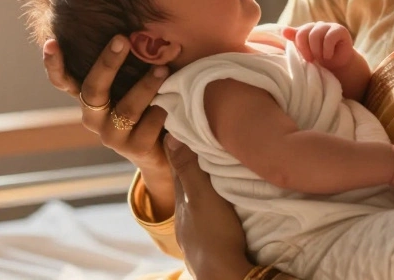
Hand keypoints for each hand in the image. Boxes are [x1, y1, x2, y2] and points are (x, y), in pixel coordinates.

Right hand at [42, 36, 172, 196]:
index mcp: (90, 98)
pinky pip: (147, 125)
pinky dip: (161, 111)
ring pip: (126, 109)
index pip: (63, 81)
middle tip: (122, 39)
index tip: (51, 42)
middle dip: (107, 63)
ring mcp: (111, 135)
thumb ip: (135, 65)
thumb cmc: (145, 107)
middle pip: (92, 90)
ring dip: (146, 86)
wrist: (164, 153)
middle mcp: (93, 117)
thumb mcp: (134, 85)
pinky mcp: (134, 148)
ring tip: (162, 69)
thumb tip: (152, 36)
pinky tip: (172, 103)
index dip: (54, 64)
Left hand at [165, 135, 253, 279]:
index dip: (180, 148)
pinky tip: (221, 210)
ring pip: (197, 203)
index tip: (186, 128)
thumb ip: (187, 168)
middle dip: (193, 167)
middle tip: (205, 147)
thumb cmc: (213, 234)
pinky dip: (213, 208)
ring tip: (215, 176)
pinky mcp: (208, 244)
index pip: (176, 167)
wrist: (225, 275)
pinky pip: (208, 218)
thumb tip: (168, 136)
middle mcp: (183, 216)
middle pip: (187, 184)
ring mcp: (194, 232)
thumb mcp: (201, 196)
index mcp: (180, 200)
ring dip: (204, 190)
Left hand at [282, 22, 358, 70]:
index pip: (298, 33)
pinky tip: (329, 56)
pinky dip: (327, 50)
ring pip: (315, 35)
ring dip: (317, 51)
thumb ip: (295, 39)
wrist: (337, 65)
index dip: (301, 47)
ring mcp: (328, 26)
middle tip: (312, 60)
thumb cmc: (320, 58)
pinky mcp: (340, 30)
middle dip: (307, 50)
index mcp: (307, 29)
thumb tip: (283, 30)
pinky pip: (329, 37)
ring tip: (322, 58)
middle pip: (304, 33)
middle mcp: (316, 25)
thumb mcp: (305, 50)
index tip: (306, 58)